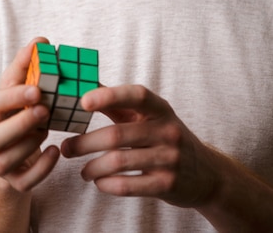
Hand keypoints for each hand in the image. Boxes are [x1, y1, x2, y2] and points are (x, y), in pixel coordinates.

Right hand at [0, 37, 59, 192]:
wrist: (12, 149)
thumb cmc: (12, 111)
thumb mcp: (16, 87)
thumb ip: (26, 64)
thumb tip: (41, 41)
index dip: (8, 98)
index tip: (35, 89)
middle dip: (20, 123)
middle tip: (45, 109)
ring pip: (7, 160)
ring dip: (31, 142)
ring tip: (47, 127)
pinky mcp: (11, 182)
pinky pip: (25, 181)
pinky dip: (43, 167)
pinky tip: (56, 151)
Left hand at [61, 84, 217, 207]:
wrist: (205, 173)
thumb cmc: (166, 137)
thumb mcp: (150, 116)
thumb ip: (119, 103)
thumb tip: (85, 86)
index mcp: (161, 108)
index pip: (136, 95)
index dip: (109, 96)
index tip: (83, 101)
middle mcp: (167, 130)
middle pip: (117, 134)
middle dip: (85, 142)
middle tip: (66, 147)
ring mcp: (169, 158)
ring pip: (118, 162)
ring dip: (92, 167)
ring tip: (82, 170)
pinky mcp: (167, 184)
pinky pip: (128, 186)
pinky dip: (107, 185)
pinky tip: (99, 182)